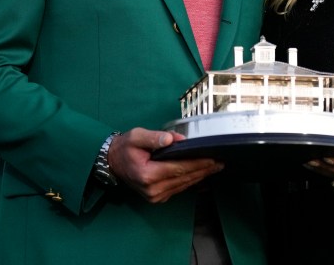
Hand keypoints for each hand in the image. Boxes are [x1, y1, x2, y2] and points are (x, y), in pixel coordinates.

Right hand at [107, 127, 223, 202]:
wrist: (113, 163)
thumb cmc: (125, 148)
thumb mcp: (136, 136)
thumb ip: (155, 137)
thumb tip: (174, 139)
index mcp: (147, 174)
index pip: (179, 168)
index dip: (197, 163)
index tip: (213, 158)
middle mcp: (152, 189)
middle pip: (184, 178)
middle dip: (203, 170)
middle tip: (220, 162)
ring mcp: (155, 196)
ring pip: (183, 185)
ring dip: (200, 176)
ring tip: (214, 167)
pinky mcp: (157, 198)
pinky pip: (178, 189)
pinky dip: (190, 181)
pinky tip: (201, 174)